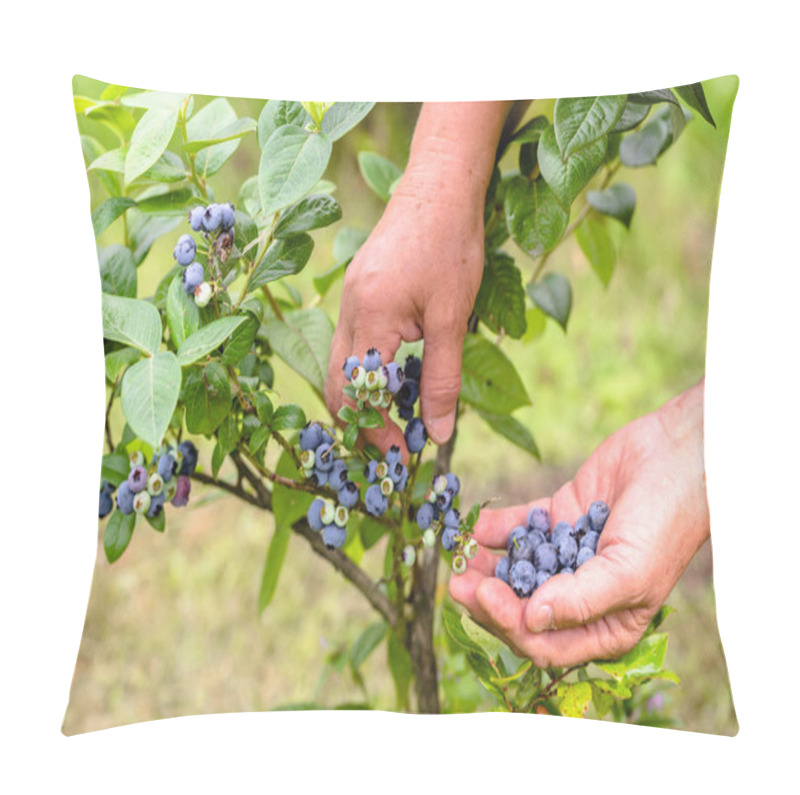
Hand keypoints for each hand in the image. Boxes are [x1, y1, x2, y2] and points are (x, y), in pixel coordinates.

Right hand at [324, 102, 512, 453]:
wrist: (439, 187)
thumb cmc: (451, 245)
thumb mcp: (454, 317)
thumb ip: (442, 378)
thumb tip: (436, 433)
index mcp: (369, 318)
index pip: (358, 393)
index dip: (376, 431)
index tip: (402, 456)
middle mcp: (347, 311)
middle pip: (336, 384)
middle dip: (360, 422)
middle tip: (393, 446)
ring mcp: (348, 300)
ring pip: (340, 365)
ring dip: (364, 398)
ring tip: (398, 418)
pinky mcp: (358, 293)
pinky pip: (352, 344)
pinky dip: (369, 371)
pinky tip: (398, 378)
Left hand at [449, 381, 709, 667]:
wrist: (677, 456)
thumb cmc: (666, 523)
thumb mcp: (630, 572)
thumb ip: (581, 601)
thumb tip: (531, 621)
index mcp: (606, 624)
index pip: (548, 643)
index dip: (511, 626)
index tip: (485, 596)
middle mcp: (581, 594)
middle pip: (523, 609)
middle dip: (489, 600)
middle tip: (457, 582)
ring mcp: (566, 555)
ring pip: (514, 570)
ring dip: (484, 567)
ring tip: (456, 556)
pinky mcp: (557, 518)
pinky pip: (518, 529)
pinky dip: (494, 529)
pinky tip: (472, 527)